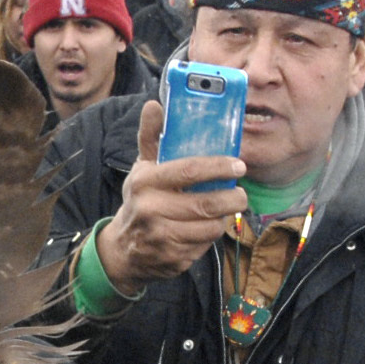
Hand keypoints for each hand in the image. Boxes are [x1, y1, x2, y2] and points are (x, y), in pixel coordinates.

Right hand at [96, 101, 243, 295]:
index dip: (218, 167)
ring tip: (226, 210)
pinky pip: (204, 246)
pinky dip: (210, 237)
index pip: (189, 170)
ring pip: (209, 227)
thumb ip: (151, 137)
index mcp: (145, 182)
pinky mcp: (171, 259)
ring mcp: (160, 238)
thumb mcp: (142, 169)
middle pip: (205, 203)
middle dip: (232, 198)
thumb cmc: (139, 201)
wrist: (122, 250)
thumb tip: (154, 104)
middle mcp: (150, 210)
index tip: (239, 165)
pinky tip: (207, 228)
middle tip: (242, 194)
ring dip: (223, 219)